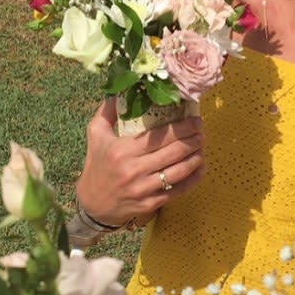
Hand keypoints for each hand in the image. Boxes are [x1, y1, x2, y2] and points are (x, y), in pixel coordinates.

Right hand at [76, 98, 204, 228]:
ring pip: (179, 171)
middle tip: (201, 131)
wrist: (92, 205)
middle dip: (193, 140)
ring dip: (195, 158)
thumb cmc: (96, 166)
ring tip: (202, 147)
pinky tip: (200, 168)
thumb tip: (120, 90)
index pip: (159, 136)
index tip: (195, 120)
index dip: (182, 128)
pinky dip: (192, 179)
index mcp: (122, 150)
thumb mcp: (95, 135)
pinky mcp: (150, 204)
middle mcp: (133, 170)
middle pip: (173, 152)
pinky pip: (177, 190)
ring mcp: (143, 189)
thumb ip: (107, 112)